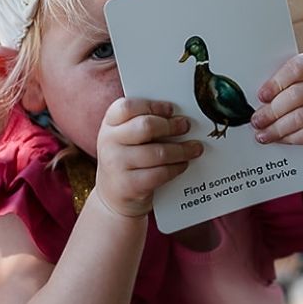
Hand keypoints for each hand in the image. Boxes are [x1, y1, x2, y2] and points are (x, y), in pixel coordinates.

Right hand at [95, 98, 203, 217]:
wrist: (113, 197)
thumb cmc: (126, 161)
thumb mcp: (125, 139)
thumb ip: (142, 124)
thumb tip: (177, 117)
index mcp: (109, 125)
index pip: (127, 107)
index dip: (152, 106)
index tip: (171, 109)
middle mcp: (109, 142)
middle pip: (145, 126)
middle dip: (171, 126)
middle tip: (186, 126)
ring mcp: (117, 165)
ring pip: (158, 152)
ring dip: (182, 150)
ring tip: (194, 148)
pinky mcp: (129, 185)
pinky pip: (160, 173)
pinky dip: (176, 168)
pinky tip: (183, 164)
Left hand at [251, 53, 302, 158]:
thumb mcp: (302, 85)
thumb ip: (283, 86)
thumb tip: (254, 100)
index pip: (298, 68)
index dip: (277, 82)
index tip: (261, 96)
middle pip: (297, 95)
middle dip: (272, 110)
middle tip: (256, 120)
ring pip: (302, 117)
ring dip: (278, 128)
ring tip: (262, 133)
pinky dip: (290, 138)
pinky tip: (279, 139)